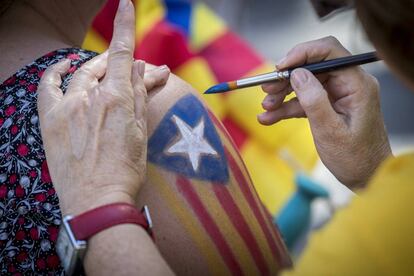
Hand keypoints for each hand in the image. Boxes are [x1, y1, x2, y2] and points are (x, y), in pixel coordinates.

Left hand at [37, 0, 169, 214]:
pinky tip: (65, 64)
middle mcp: (90, 97)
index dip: (124, 25)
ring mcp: (67, 107)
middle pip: (106, 65)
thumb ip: (140, 95)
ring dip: (96, 66)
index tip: (124, 4)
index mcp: (117, 100)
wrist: (96, 202)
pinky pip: (50, 86)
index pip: (122, 53)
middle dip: (121, 61)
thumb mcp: (141, 132)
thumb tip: (144, 67)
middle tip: (134, 67)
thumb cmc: (125, 171)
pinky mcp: (51, 120)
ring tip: (107, 68)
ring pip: (82, 73)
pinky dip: (57, 71)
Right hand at [258, 36, 391, 188]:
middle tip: (266, 90)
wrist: (367, 178)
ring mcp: (338, 95)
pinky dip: (287, 108)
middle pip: (313, 67)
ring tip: (266, 108)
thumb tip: (297, 74)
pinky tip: (269, 118)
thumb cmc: (355, 158)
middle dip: (287, 77)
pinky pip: (304, 100)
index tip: (279, 67)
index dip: (302, 53)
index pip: (329, 51)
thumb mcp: (330, 131)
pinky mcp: (329, 107)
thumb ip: (314, 100)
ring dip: (283, 94)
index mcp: (357, 85)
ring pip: (305, 83)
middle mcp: (349, 84)